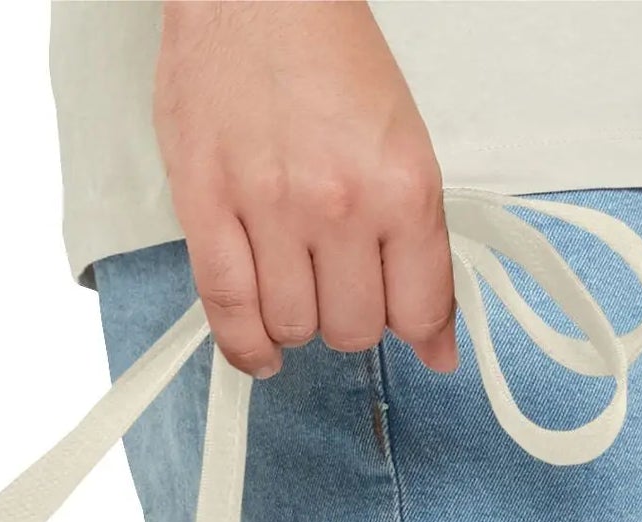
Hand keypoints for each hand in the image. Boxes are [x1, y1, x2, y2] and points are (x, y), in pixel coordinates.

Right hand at [153, 0, 455, 378]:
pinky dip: (247, 346)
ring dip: (297, 323)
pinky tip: (261, 348)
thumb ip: (417, 242)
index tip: (414, 336)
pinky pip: (229, 312)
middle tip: (341, 286)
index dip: (419, 333)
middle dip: (350, 319)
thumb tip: (434, 340)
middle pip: (354, 328)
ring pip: (294, 328)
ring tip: (295, 289)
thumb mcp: (401, 140)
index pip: (420, 307)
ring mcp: (270, 212)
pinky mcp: (207, 212)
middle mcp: (340, 205)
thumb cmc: (325, 53)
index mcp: (402, 184)